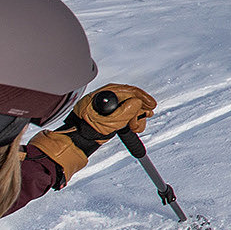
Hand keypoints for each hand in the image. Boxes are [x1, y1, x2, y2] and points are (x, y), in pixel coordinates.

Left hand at [28, 83, 156, 184]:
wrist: (79, 139)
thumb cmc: (88, 128)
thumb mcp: (109, 121)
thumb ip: (124, 112)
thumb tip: (138, 103)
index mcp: (105, 94)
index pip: (129, 91)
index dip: (143, 98)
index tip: (151, 106)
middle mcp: (109, 97)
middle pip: (133, 98)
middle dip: (140, 110)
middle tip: (144, 119)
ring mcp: (111, 105)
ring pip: (132, 106)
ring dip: (138, 117)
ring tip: (135, 127)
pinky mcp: (112, 113)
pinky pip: (127, 113)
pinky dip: (133, 119)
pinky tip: (134, 126)